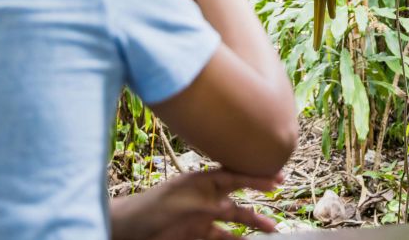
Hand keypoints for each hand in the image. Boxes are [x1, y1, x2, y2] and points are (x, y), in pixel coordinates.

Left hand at [109, 169, 280, 239]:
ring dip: (252, 225)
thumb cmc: (151, 209)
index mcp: (201, 182)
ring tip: (272, 231)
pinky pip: (222, 239)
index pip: (234, 175)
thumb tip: (231, 208)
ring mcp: (202, 218)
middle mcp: (205, 198)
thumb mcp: (181, 202)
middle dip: (259, 198)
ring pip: (234, 221)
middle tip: (280, 196)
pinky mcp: (196, 236)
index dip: (255, 176)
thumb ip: (207, 205)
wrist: (128, 231)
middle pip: (238, 196)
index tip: (276, 178)